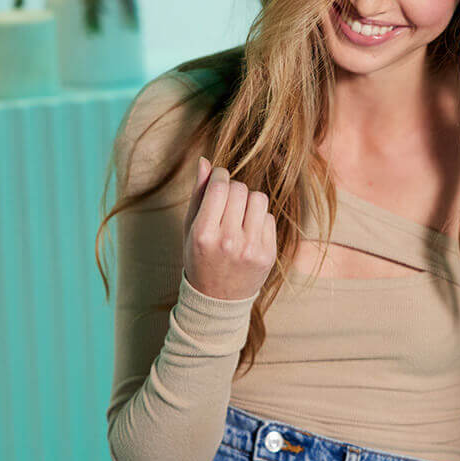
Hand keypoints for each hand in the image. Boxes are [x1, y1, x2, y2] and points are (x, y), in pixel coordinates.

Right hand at [182, 157, 276, 300]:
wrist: (218, 299)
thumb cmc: (200, 257)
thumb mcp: (190, 229)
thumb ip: (198, 194)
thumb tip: (206, 161)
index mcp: (204, 234)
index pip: (218, 186)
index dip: (219, 176)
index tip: (218, 179)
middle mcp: (228, 241)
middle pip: (239, 189)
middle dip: (233, 188)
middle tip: (227, 200)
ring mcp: (251, 249)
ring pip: (258, 198)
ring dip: (248, 201)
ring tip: (239, 214)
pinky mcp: (268, 254)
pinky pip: (268, 217)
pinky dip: (258, 219)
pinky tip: (248, 231)